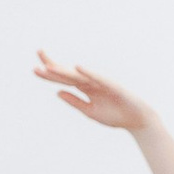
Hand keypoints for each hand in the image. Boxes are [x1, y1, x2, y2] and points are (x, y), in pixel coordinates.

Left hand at [35, 53, 151, 132]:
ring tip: (49, 67)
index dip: (51, 74)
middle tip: (38, 53)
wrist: (138, 121)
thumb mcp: (90, 112)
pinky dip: (88, 73)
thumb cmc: (116, 116)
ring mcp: (101, 84)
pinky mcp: (112, 87)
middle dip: (53, 66)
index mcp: (85, 89)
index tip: (35, 69)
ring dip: (65, 71)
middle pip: (69, 74)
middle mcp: (91, 83)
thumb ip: (75, 102)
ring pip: (79, 76)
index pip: (65, 79)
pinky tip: (77, 68)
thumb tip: (57, 92)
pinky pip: (98, 79)